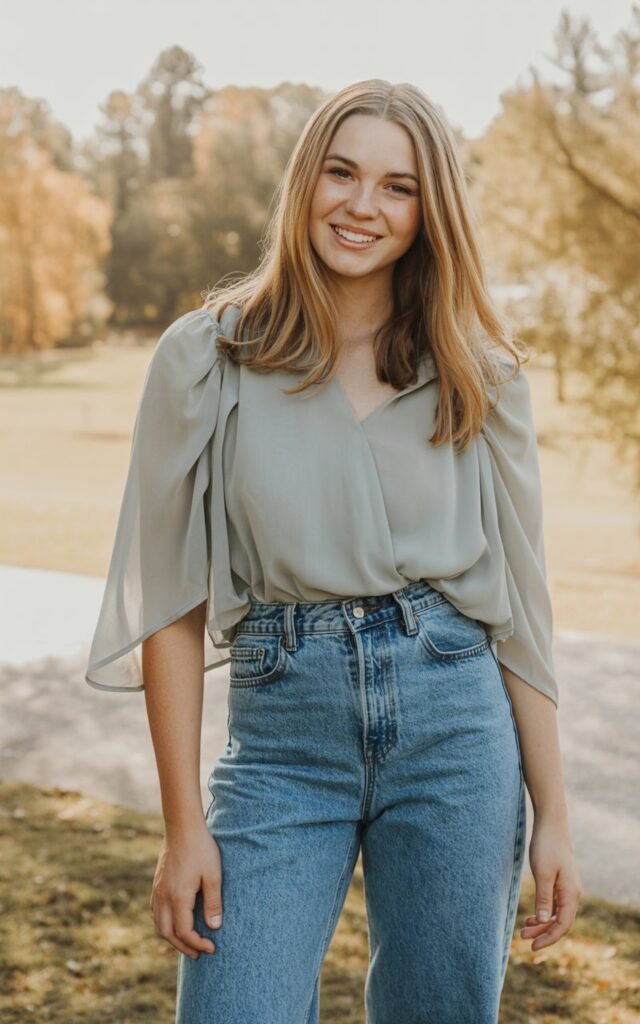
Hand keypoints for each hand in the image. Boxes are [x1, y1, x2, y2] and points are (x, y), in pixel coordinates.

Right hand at [150, 822, 222, 958]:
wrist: (182, 826)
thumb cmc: (201, 848)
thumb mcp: (213, 875)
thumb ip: (213, 903)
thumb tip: (213, 928)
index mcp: (178, 897)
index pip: (184, 932)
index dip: (197, 944)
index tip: (211, 948)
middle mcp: (163, 897)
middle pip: (167, 934)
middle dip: (183, 947)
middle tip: (198, 954)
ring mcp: (157, 890)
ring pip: (159, 924)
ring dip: (171, 938)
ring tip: (187, 943)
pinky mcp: (156, 883)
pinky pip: (155, 912)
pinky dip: (163, 924)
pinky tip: (174, 923)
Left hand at [520, 813, 581, 951]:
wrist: (550, 823)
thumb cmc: (546, 846)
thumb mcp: (542, 873)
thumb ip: (544, 897)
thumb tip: (544, 920)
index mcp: (570, 893)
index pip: (563, 925)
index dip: (549, 938)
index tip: (533, 946)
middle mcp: (572, 893)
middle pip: (560, 921)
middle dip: (542, 932)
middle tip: (522, 937)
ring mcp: (566, 887)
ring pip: (557, 914)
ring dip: (542, 923)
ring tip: (524, 929)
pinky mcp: (559, 881)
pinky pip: (554, 904)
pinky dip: (544, 912)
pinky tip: (532, 915)